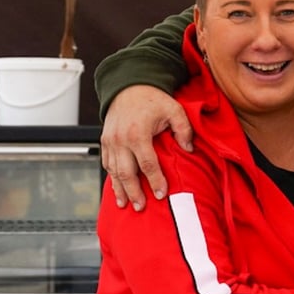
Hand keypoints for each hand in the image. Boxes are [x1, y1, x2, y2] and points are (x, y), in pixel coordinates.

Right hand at [100, 85, 192, 210]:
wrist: (128, 86)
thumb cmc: (153, 99)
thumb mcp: (174, 109)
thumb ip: (184, 129)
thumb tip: (189, 149)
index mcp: (138, 133)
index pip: (147, 163)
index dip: (155, 180)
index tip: (161, 194)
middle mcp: (120, 139)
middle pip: (126, 172)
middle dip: (134, 192)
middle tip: (142, 207)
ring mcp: (110, 140)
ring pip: (113, 171)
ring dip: (120, 189)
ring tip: (126, 204)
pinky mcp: (105, 141)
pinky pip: (107, 163)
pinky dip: (112, 178)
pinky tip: (118, 189)